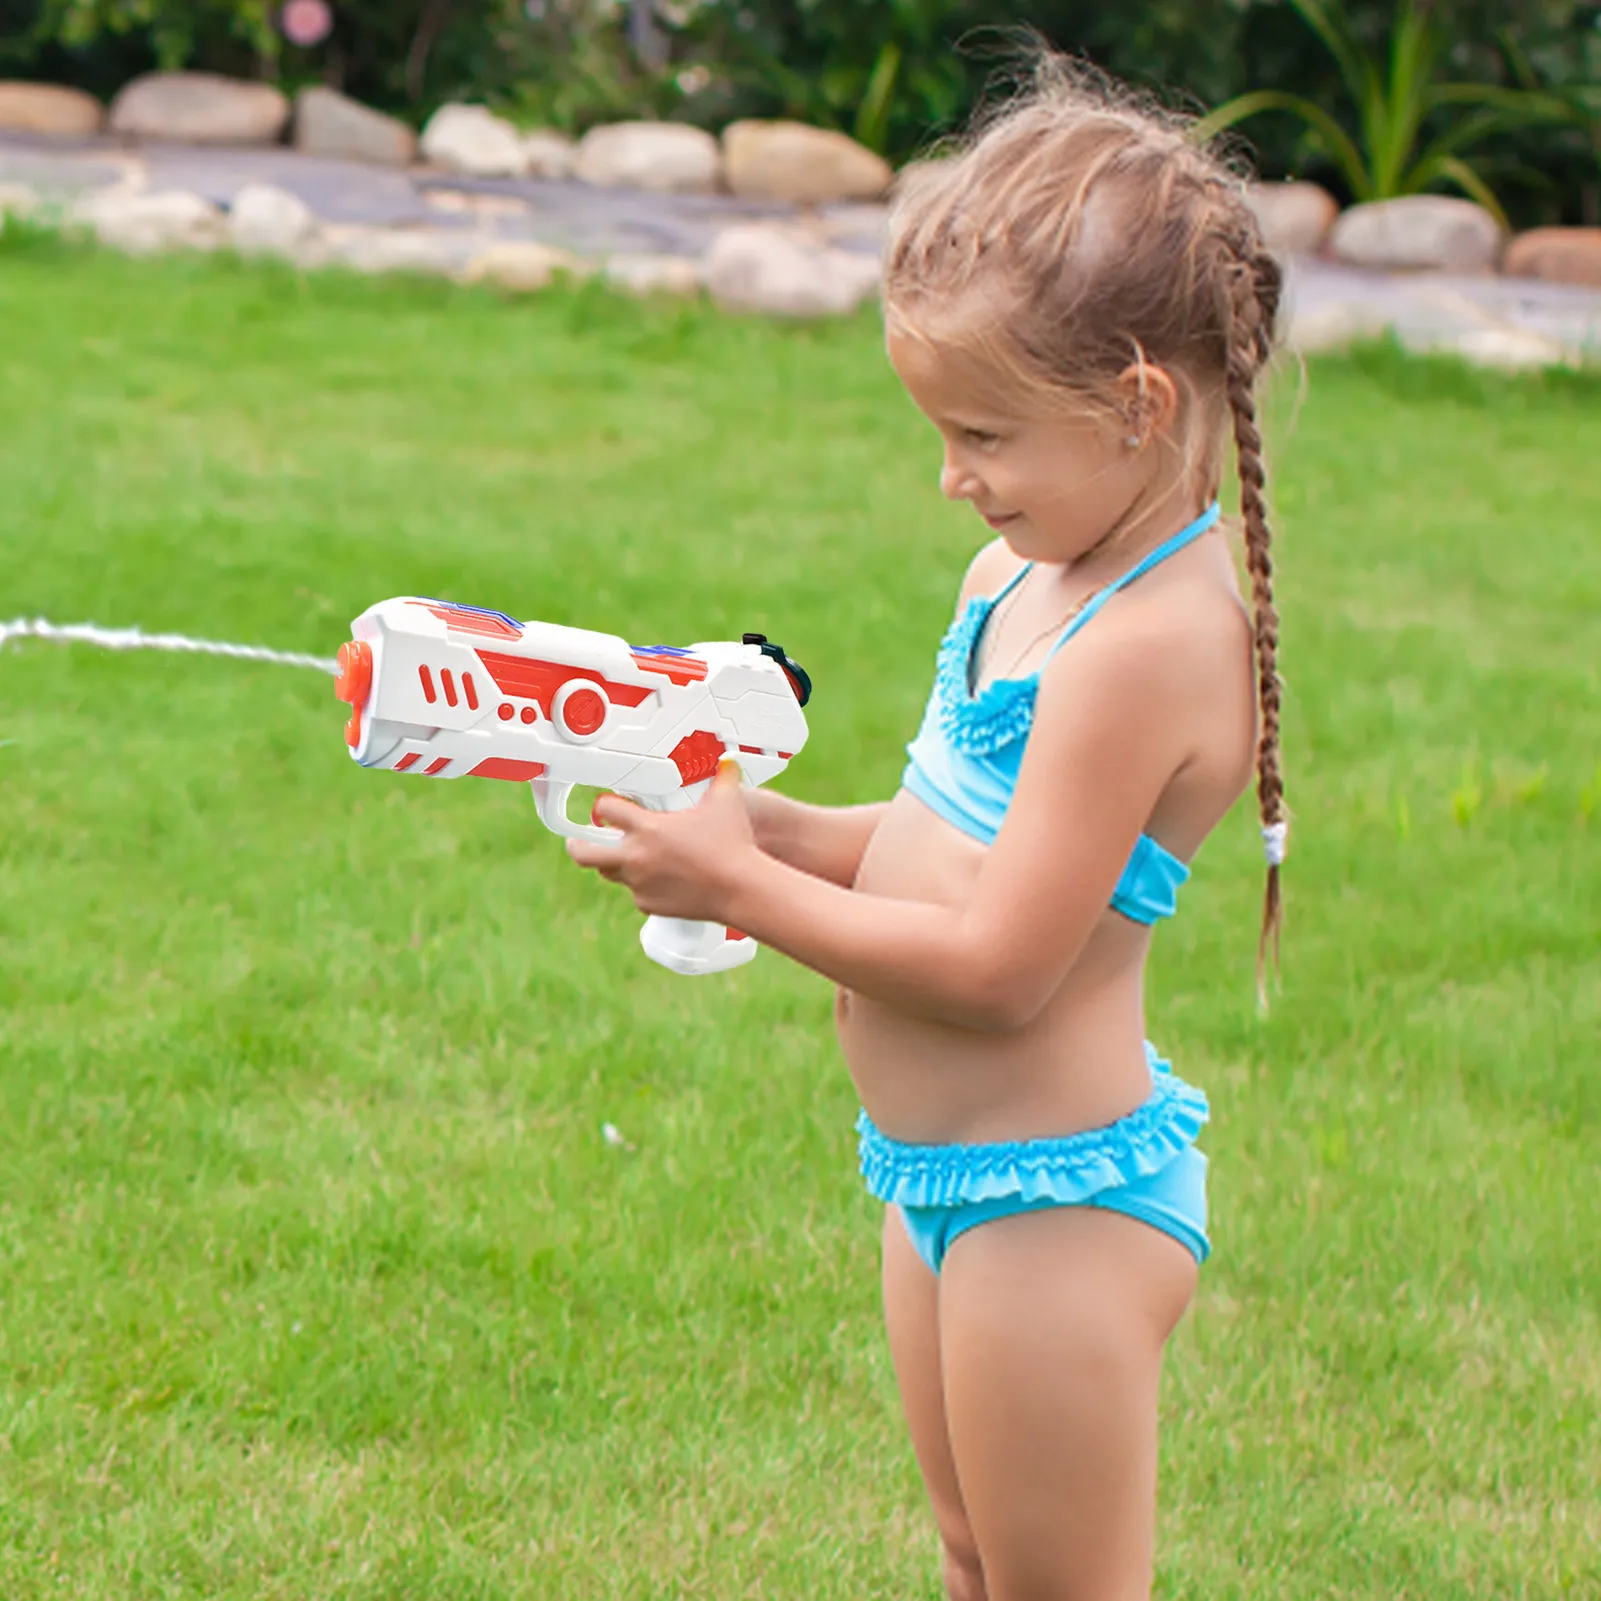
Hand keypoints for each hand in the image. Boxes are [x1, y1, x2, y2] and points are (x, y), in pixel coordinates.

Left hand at [565, 759, 757, 922]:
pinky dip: (641, 885)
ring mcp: (639, 883)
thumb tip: (729, 763)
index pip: (606, 809)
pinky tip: (659, 878)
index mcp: (647, 828)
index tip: (609, 806)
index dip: (605, 805)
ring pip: (609, 873)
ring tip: (625, 856)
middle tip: (579, 839)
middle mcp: (635, 856)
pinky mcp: (648, 904)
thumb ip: (723, 778)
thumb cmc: (733, 845)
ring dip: (612, 863)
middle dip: (576, 844)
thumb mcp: (727, 803)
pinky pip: (636, 893)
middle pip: (584, 852)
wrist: (740, 888)